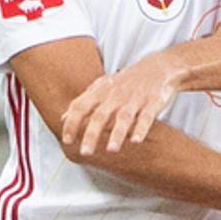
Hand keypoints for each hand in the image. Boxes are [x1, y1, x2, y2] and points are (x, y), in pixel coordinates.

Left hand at [61, 56, 180, 156]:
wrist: (157, 67)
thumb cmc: (125, 82)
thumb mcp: (101, 87)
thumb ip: (83, 102)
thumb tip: (63, 118)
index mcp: (101, 92)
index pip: (81, 106)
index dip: (72, 123)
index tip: (67, 140)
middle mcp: (116, 95)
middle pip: (100, 115)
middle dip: (92, 134)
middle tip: (85, 152)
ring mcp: (135, 98)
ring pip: (124, 117)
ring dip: (117, 134)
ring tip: (111, 150)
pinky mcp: (153, 101)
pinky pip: (147, 116)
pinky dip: (142, 128)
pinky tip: (136, 141)